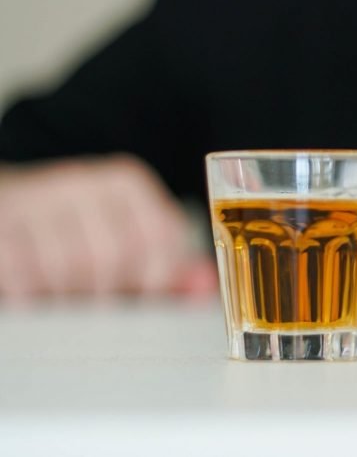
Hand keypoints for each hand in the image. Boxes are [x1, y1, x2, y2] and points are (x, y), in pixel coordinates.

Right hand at [0, 154, 216, 299]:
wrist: (8, 202)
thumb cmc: (77, 229)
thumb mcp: (126, 236)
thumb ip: (169, 265)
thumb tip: (207, 285)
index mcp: (126, 182)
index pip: (160, 237)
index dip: (156, 280)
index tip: (143, 298)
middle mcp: (85, 181)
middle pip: (114, 257)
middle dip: (109, 294)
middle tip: (100, 305)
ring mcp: (39, 197)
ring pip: (68, 269)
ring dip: (68, 298)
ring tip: (66, 297)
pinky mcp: (4, 220)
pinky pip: (23, 274)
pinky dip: (30, 297)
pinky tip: (34, 297)